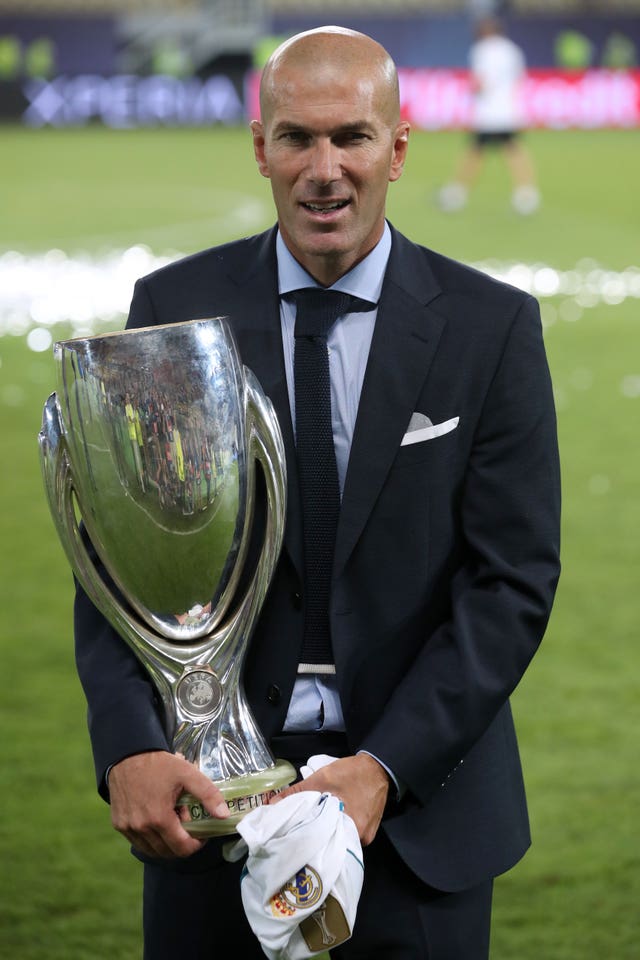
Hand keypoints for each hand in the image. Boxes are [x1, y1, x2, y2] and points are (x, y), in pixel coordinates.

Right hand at [108, 751, 229, 858]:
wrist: (128, 755)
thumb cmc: (158, 765)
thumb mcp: (187, 774)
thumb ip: (208, 794)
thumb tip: (224, 815)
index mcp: (159, 818)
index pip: (182, 848)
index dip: (196, 845)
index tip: (202, 835)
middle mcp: (142, 828)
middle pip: (168, 852)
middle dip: (182, 844)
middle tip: (188, 828)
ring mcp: (128, 828)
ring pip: (152, 851)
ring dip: (166, 844)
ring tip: (173, 824)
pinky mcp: (119, 825)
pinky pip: (138, 842)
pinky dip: (150, 839)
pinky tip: (157, 822)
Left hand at [269, 753, 389, 845]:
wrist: (378, 768)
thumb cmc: (351, 773)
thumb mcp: (321, 778)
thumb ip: (297, 792)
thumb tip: (272, 804)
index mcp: (350, 827)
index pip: (324, 843)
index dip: (307, 842)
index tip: (292, 841)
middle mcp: (360, 838)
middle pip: (332, 843)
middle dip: (317, 838)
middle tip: (301, 833)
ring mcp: (366, 836)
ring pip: (340, 838)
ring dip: (328, 832)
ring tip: (314, 827)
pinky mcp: (369, 831)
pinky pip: (349, 834)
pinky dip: (339, 828)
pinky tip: (331, 821)